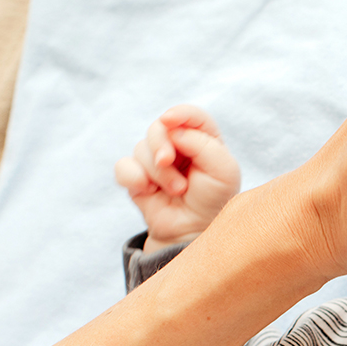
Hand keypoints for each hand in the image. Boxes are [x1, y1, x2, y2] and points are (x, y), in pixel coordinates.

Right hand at [114, 105, 241, 251]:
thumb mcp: (223, 171)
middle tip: (168, 163)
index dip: (179, 114)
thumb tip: (173, 131)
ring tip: (176, 190)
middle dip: (161, 145)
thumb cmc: (213, 201)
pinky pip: (123, 166)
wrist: (193, 231)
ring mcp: (156, 160)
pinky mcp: (138, 177)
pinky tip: (148, 191)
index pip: (191, 115)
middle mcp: (179, 146)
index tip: (169, 121)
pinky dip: (133, 177)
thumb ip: (204, 144)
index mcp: (204, 140)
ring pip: (141, 148)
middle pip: (159, 127)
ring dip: (157, 171)